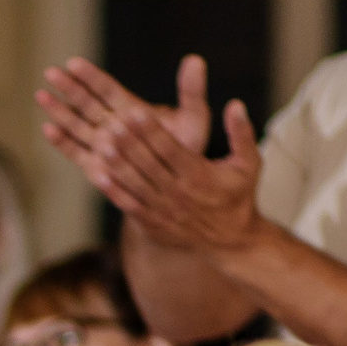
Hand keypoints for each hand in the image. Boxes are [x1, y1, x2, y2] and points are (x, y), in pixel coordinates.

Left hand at [39, 55, 263, 255]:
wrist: (231, 241)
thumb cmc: (238, 195)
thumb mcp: (249, 163)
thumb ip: (242, 133)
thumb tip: (236, 104)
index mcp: (200, 175)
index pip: (170, 149)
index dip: (151, 131)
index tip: (135, 112)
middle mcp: (179, 193)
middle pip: (148, 165)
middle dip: (129, 143)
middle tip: (111, 123)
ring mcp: (163, 210)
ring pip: (135, 184)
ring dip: (117, 164)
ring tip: (100, 143)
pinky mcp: (152, 224)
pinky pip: (129, 205)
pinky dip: (113, 191)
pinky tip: (97, 175)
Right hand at [39, 55, 207, 185]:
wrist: (177, 189)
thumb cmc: (186, 152)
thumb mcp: (194, 120)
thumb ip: (192, 92)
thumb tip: (195, 59)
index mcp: (131, 110)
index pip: (107, 89)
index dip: (91, 77)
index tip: (74, 63)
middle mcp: (112, 125)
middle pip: (87, 103)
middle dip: (68, 89)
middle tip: (49, 73)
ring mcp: (102, 146)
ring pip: (76, 125)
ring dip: (58, 111)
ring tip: (40, 95)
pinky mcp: (95, 168)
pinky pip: (76, 153)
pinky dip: (62, 142)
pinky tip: (47, 129)